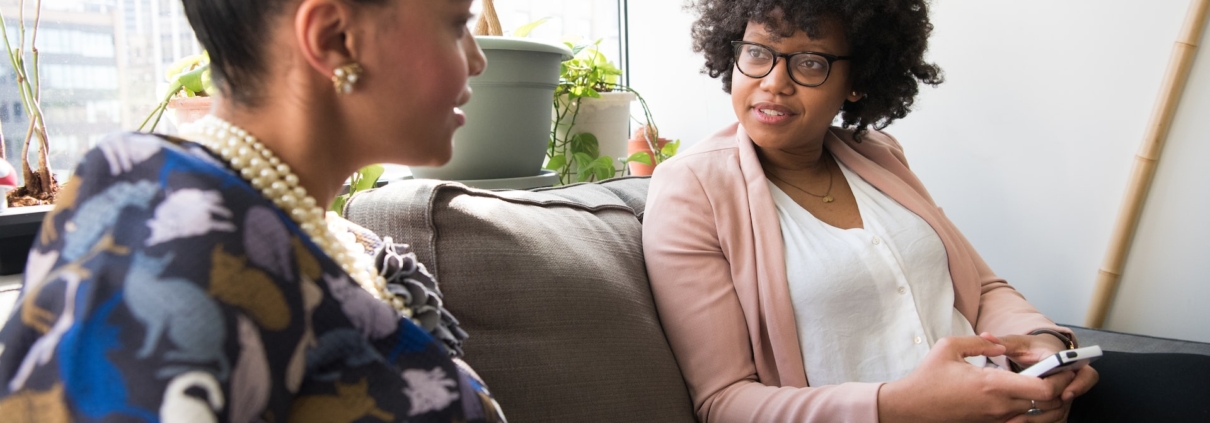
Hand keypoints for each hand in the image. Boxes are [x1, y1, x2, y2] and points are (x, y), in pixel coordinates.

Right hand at [878, 336, 1062, 422]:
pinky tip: (1020, 395)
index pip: (1045, 389)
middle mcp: (999, 405)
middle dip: (1059, 388)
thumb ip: (979, 342)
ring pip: (1036, 413)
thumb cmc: (928, 378)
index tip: (1062, 368)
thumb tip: (999, 345)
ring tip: (1040, 383)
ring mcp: (995, 418)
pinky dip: (1027, 409)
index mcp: (992, 384)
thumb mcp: (949, 347)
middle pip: (1047, 403)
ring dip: (1044, 400)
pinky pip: (1019, 418)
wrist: (911, 408)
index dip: (1061, 379)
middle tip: (1056, 374)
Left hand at [986, 333, 1099, 422]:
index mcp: (1064, 359)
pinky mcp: (1061, 402)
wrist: (1039, 353)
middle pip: (1077, 392)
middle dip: (1059, 404)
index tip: (1065, 393)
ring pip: (1065, 408)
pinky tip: (1024, 421)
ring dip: (1048, 415)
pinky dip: (1043, 420)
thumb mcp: (1017, 343)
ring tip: (1024, 419)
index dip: (1078, 384)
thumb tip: (985, 336)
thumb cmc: (1030, 348)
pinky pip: (1058, 416)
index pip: (1083, 371)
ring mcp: (1068, 391)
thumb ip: (1003, 341)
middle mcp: (1071, 376)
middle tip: (1040, 409)